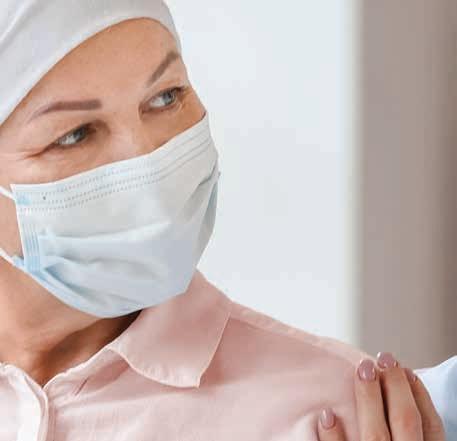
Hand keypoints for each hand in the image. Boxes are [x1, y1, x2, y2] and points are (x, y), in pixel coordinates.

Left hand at [317, 352, 445, 440]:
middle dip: (395, 386)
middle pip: (405, 422)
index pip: (430, 426)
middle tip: (383, 359)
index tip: (407, 370)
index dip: (420, 395)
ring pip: (376, 434)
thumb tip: (402, 385)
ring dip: (368, 398)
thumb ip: (410, 429)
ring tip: (362, 370)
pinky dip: (333, 438)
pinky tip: (326, 415)